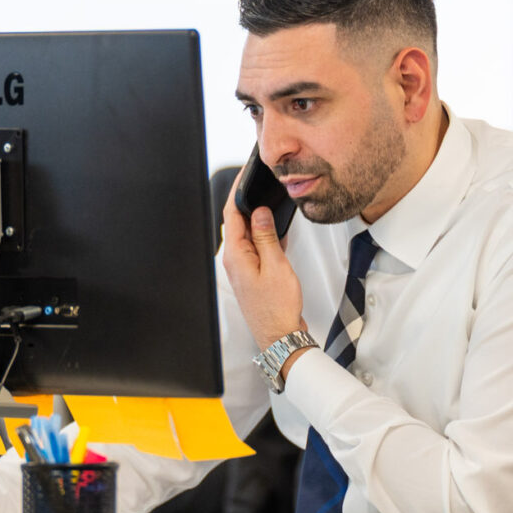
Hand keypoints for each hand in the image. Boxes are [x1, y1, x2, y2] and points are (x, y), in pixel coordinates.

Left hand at [221, 178, 306, 351]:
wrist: (280, 336)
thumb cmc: (277, 308)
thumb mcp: (276, 266)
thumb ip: (266, 236)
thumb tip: (260, 212)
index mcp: (236, 256)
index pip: (232, 215)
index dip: (238, 192)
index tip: (245, 176)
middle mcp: (235, 261)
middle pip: (238, 223)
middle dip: (248, 203)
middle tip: (260, 185)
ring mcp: (243, 269)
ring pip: (247, 235)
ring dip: (257, 220)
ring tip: (270, 205)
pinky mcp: (253, 275)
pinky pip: (255, 248)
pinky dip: (263, 237)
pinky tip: (275, 233)